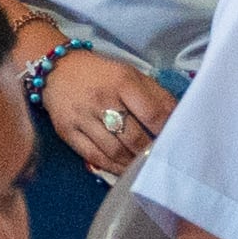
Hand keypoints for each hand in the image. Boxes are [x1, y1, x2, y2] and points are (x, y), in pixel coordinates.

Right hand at [37, 40, 179, 176]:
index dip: (168, 133)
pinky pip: (92, 155)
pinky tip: (123, 169)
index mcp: (122, 82)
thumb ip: (158, 96)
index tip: (177, 144)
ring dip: (133, 163)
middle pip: (134, 137)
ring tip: (144, 169)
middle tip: (162, 161)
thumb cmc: (102, 74)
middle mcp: (101, 100)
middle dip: (151, 153)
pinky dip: (111, 166)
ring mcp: (81, 117)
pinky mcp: (66, 131)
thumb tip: (181, 120)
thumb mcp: (133, 75)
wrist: (56, 69)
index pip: (152, 114)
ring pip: (114, 151)